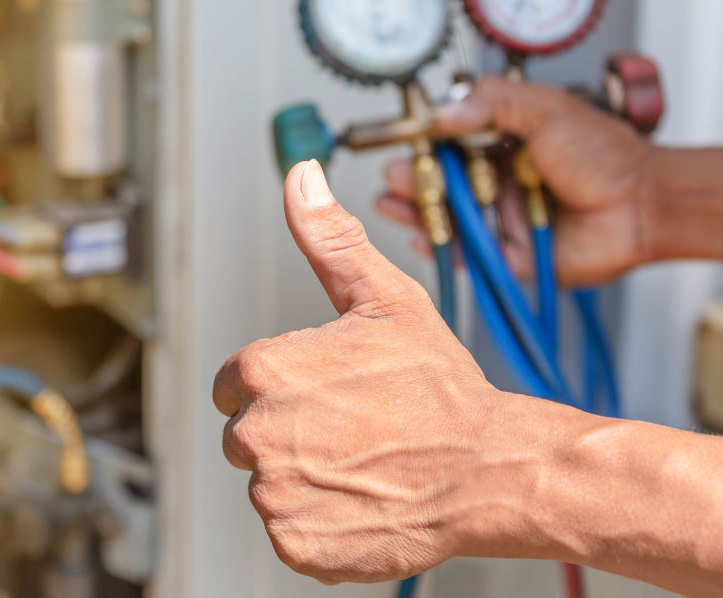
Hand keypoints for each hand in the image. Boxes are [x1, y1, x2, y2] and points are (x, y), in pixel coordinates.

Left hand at [212, 160, 508, 583]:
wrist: (489, 471)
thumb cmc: (441, 390)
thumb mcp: (385, 299)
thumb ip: (328, 240)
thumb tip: (301, 179)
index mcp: (262, 372)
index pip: (233, 385)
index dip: (281, 387)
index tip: (326, 393)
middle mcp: (257, 434)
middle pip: (246, 435)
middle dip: (289, 432)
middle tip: (353, 428)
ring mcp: (275, 494)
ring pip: (269, 484)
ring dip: (306, 478)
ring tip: (363, 462)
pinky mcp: (296, 543)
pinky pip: (290, 531)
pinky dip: (320, 524)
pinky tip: (361, 499)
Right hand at [376, 76, 656, 286]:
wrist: (643, 204)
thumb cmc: (605, 155)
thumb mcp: (545, 109)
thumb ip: (492, 103)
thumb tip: (441, 113)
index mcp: (504, 143)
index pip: (451, 142)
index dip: (424, 144)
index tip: (403, 141)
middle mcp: (498, 181)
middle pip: (441, 183)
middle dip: (411, 180)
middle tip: (392, 175)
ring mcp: (500, 219)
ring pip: (448, 218)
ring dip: (416, 211)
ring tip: (391, 202)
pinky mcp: (507, 255)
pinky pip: (465, 255)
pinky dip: (440, 247)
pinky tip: (420, 235)